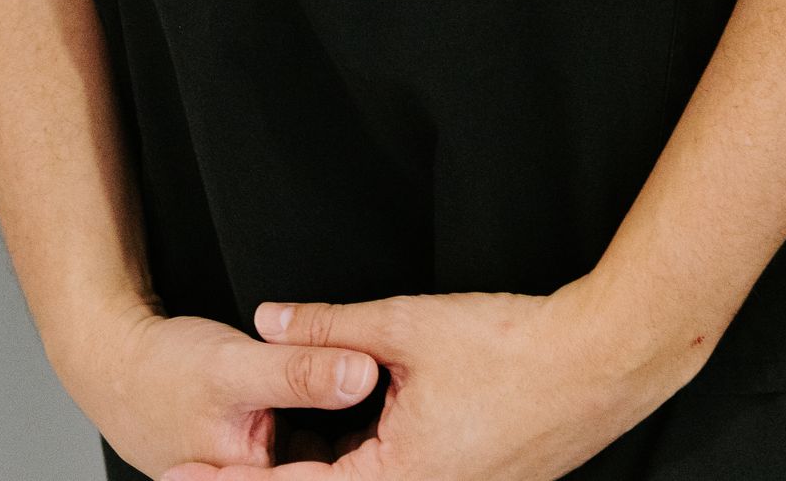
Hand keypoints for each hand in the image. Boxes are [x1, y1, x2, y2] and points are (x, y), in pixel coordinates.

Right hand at [60, 300, 381, 479]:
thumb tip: (363, 372)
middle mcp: (255, 475)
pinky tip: (351, 388)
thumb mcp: (236, 365)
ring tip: (394, 400)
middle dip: (360, 441)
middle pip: (321, 462)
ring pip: (317, 448)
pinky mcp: (259, 443)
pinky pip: (305, 435)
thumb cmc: (161, 367)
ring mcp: (257, 464)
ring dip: (346, 430)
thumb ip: (300, 371)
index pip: (324, 471)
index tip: (413, 428)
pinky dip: (324, 416)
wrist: (113, 357)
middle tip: (409, 411)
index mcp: (251, 475)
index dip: (369, 449)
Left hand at [160, 276, 696, 480]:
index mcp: (399, 479)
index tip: (182, 473)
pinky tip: (341, 443)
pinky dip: (358, 467)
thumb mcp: (407, 327)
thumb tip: (266, 319)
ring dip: (316, 471)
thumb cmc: (511, 346)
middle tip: (204, 467)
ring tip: (265, 449)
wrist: (603, 362)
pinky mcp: (474, 480)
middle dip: (269, 477)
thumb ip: (330, 328)